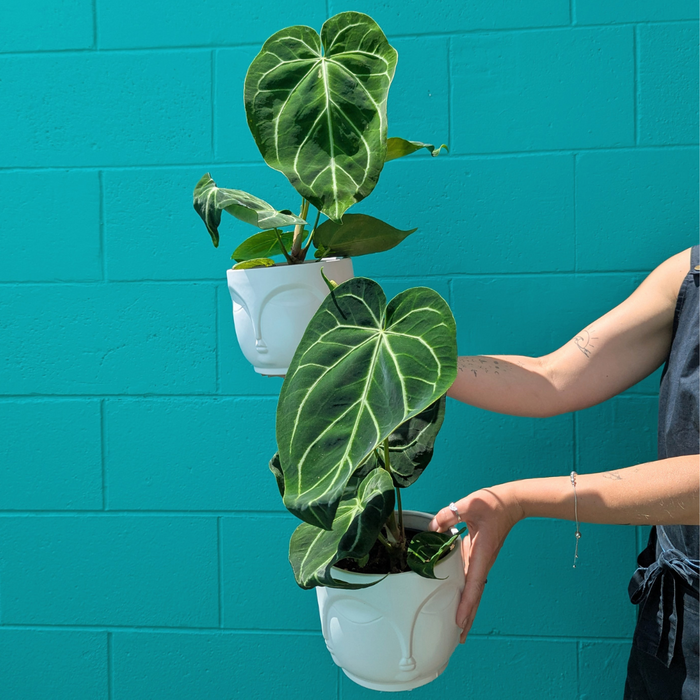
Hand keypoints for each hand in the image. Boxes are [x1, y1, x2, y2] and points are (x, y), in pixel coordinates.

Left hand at [429, 485, 523, 642]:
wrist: (510, 503)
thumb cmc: (493, 504)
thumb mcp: (470, 504)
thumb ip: (449, 514)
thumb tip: (431, 527)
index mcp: (482, 553)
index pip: (474, 583)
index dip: (466, 604)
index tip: (460, 621)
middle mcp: (482, 562)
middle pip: (475, 596)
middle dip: (468, 617)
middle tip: (458, 638)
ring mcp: (481, 561)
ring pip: (473, 590)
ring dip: (467, 609)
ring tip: (458, 629)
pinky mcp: (478, 557)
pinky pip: (471, 579)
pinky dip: (466, 594)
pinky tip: (458, 600)